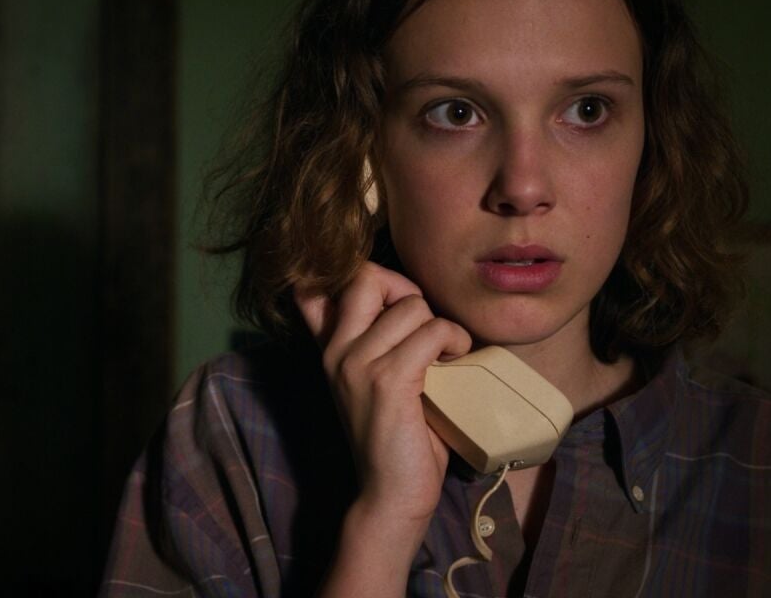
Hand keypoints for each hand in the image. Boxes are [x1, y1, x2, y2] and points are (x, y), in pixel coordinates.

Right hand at [294, 261, 472, 525]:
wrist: (390, 494)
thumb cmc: (395, 437)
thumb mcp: (373, 382)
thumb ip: (377, 343)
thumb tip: (408, 301)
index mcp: (328, 348)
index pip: (315, 287)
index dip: (355, 275)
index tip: (390, 301)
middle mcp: (335, 350)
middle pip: (365, 276)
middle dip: (405, 288)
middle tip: (423, 322)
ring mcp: (357, 364)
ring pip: (411, 306)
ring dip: (441, 325)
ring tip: (446, 352)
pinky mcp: (387, 381)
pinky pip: (432, 331)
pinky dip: (454, 339)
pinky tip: (455, 359)